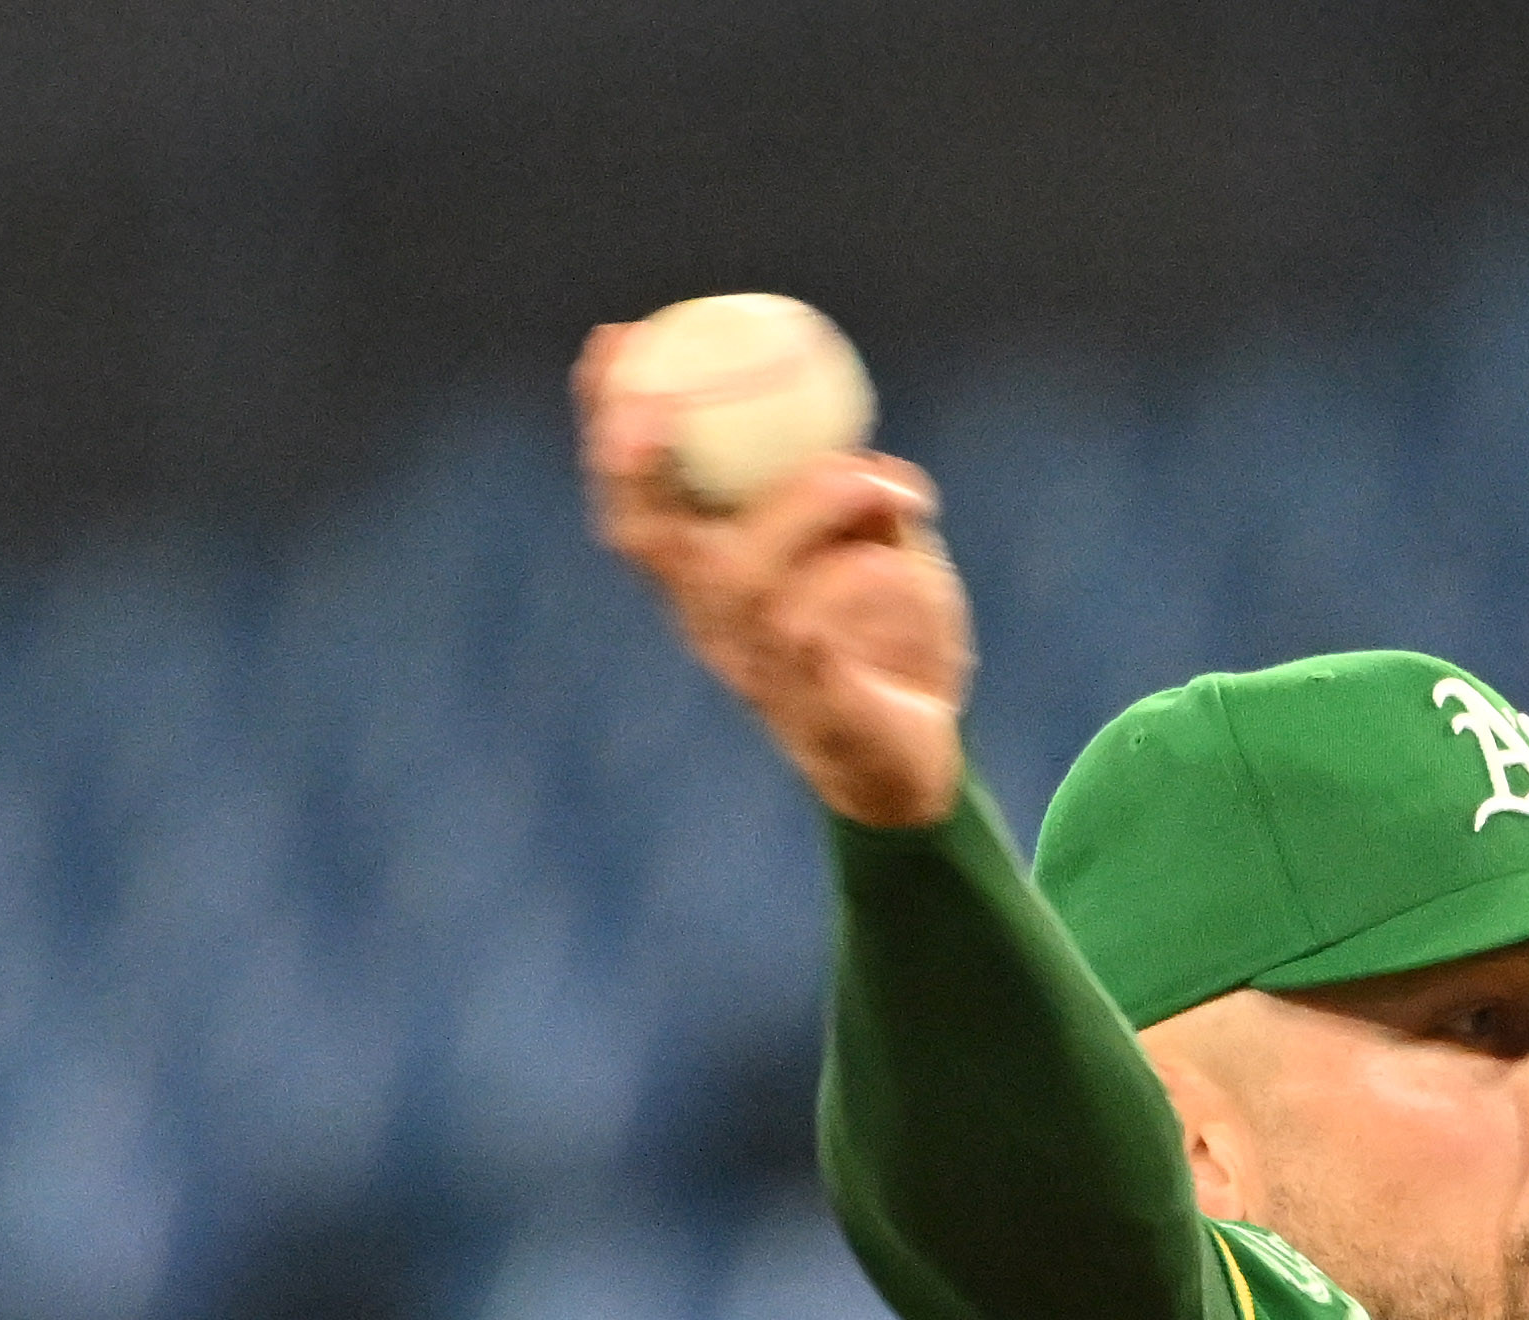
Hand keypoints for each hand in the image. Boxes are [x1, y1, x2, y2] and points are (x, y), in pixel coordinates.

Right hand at [577, 324, 971, 829]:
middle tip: (659, 398)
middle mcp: (711, 625)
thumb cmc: (883, 649)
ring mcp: (755, 672)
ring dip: (805, 508)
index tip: (614, 340)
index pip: (637, 494)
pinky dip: (855, 572)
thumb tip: (850, 426)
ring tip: (871, 473)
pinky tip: (902, 523)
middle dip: (639, 463)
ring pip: (743, 580)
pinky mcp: (814, 709)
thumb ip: (848, 492)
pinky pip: (815, 631)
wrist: (916, 770)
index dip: (612, 419)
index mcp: (705, 579)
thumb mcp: (872, 547)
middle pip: (647, 540)